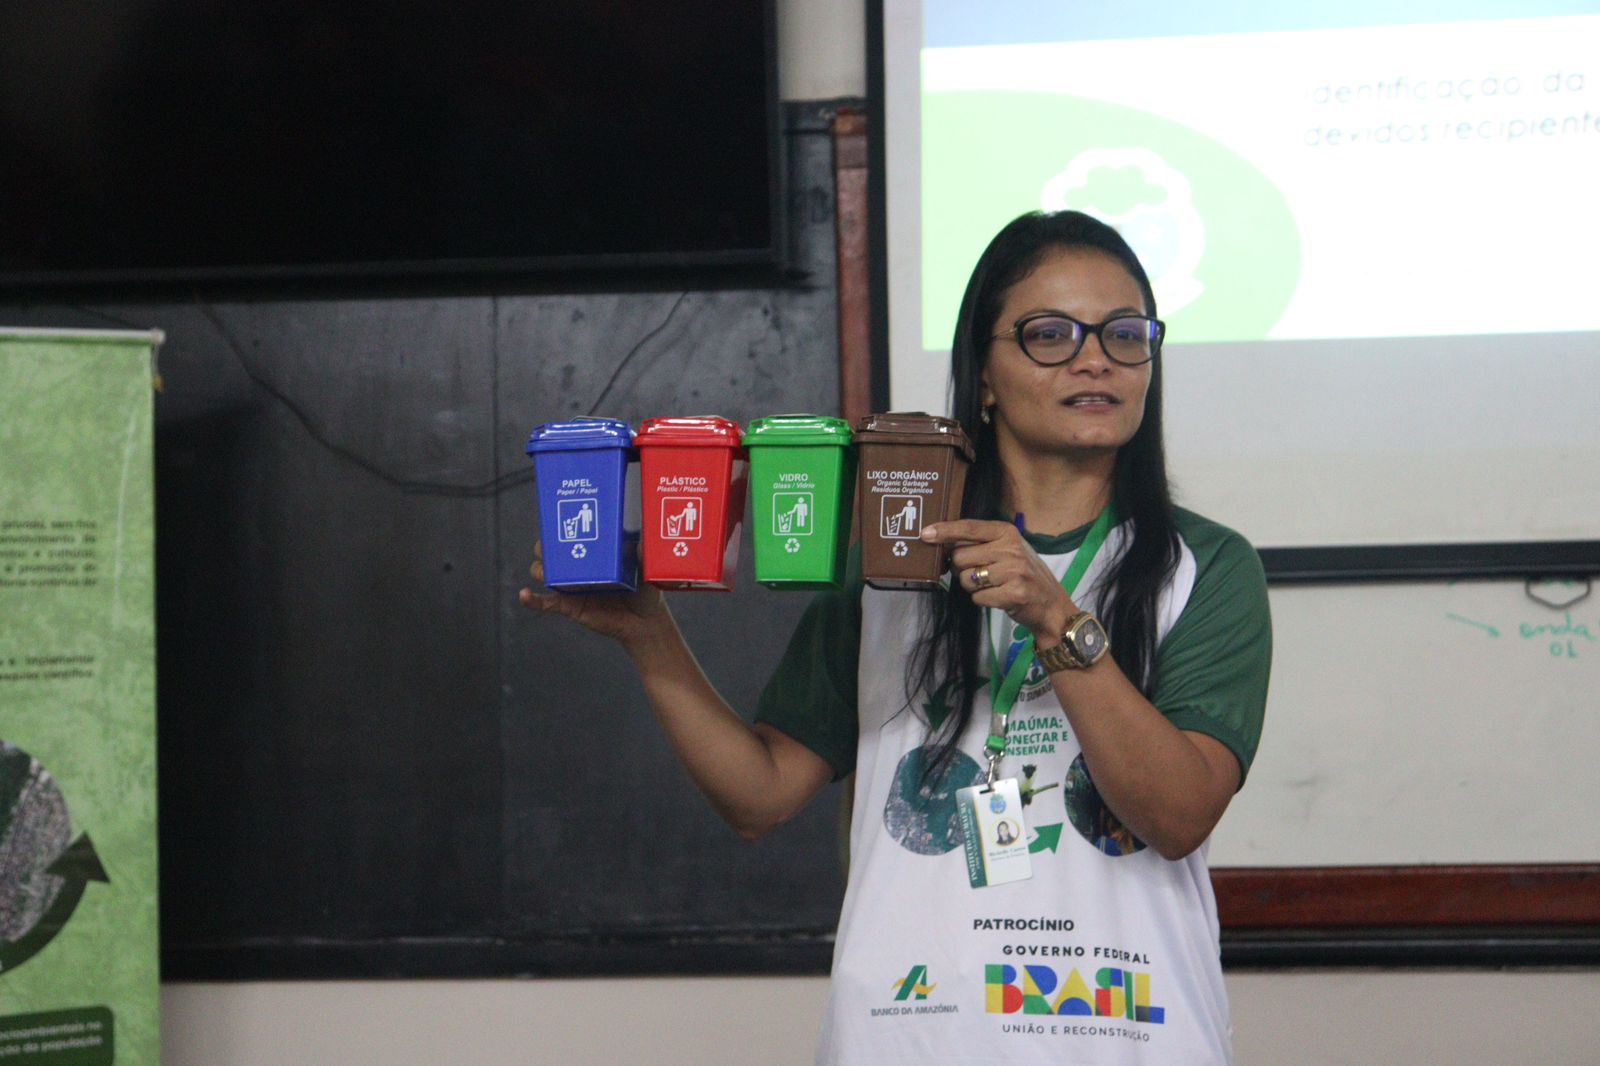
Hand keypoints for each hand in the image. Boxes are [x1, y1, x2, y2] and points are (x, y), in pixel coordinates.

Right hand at [518, 540, 670, 648]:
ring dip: (539, 569)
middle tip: (549, 545)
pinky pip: (546, 603)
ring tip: (543, 570)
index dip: (559, 527)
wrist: (644, 622)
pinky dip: (532, 599)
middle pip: (550, 552)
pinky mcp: (569, 607)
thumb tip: (639, 545)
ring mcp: (571, 587)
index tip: (555, 517)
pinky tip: (524, 594)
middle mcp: (578, 568)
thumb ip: (641, 556)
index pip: (570, 535)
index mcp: (592, 554)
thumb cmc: (644, 591)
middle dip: (544, 546)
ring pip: (545, 573)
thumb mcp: (644, 568)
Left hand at [919, 519, 1074, 641]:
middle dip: (963, 569)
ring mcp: (1013, 570)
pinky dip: (983, 600)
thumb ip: (981, 543)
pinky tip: (1000, 597)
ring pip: (966, 579)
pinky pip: (977, 597)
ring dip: (973, 587)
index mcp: (1007, 532)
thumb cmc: (1024, 575)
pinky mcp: (1013, 592)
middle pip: (960, 556)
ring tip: (994, 586)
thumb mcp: (1008, 550)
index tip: (925, 534)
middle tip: (982, 574)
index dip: (945, 531)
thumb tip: (944, 543)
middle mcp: (1011, 548)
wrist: (1051, 605)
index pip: (969, 528)